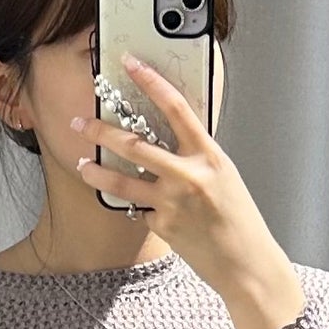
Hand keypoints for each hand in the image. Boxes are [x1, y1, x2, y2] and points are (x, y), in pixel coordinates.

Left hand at [72, 62, 306, 328]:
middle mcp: (190, 175)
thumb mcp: (225, 177)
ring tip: (82, 164)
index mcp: (210, 155)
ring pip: (122, 180)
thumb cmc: (239, 220)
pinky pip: (139, 209)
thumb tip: (166, 138)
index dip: (151, 81)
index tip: (130, 64)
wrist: (246, 265)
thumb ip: (197, 156)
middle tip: (82, 122)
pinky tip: (141, 210)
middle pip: (135, 144)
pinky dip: (137, 207)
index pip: (176, 107)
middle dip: (102, 131)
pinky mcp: (162, 226)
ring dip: (96, 171)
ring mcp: (173, 202)